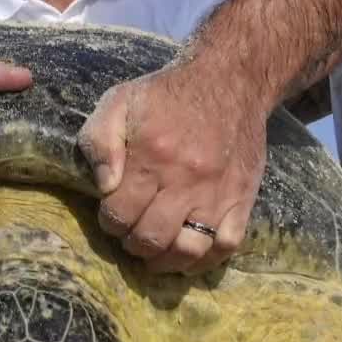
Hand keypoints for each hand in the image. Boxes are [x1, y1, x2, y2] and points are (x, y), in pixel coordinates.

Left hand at [78, 57, 266, 273]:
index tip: (112, 215)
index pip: (120, 213)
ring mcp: (217, 193)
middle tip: (131, 234)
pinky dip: (205, 261)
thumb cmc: (167, 94)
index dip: (109, 221)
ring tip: (154, 254)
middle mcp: (186, 179)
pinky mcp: (241, 199)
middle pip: (151, 237)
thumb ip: (100, 141)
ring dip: (165, 261)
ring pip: (188, 249)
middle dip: (133, 243)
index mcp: (153, 156)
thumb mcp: (120, 101)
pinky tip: (188, 255)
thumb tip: (103, 187)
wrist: (230, 81)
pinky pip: (226, 245)